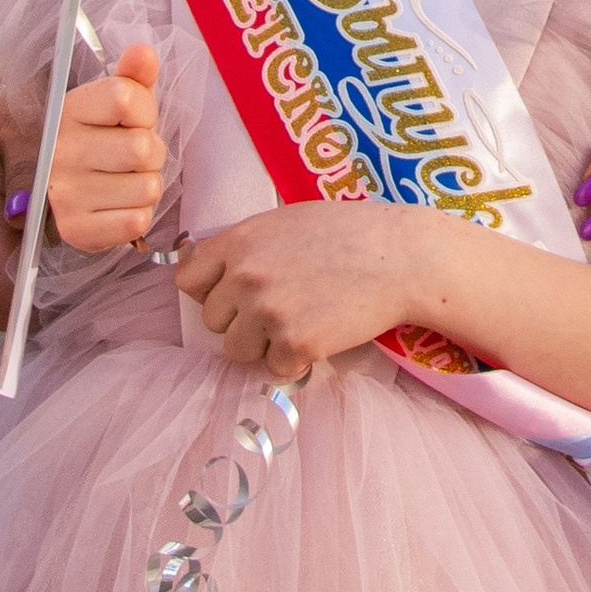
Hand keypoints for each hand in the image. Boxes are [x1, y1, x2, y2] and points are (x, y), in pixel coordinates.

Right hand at [47, 41, 167, 251]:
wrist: (60, 190)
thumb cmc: (97, 138)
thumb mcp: (112, 99)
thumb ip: (132, 75)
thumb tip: (143, 53)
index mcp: (67, 111)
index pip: (125, 97)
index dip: (143, 110)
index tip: (131, 119)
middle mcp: (59, 152)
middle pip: (144, 148)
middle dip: (150, 152)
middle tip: (130, 156)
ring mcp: (64, 195)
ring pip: (147, 187)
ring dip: (145, 184)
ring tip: (123, 180)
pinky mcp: (75, 232)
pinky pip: (136, 222)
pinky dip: (136, 214)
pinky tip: (117, 205)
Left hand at [175, 200, 429, 379]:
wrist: (403, 256)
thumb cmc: (350, 233)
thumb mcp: (287, 222)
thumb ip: (246, 246)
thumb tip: (211, 272)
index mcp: (240, 241)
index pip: (187, 279)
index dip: (211, 289)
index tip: (236, 292)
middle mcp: (246, 276)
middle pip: (212, 320)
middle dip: (241, 319)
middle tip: (284, 305)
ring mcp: (269, 312)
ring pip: (236, 350)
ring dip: (264, 344)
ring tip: (303, 319)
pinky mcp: (295, 344)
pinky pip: (274, 368)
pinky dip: (295, 360)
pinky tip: (323, 331)